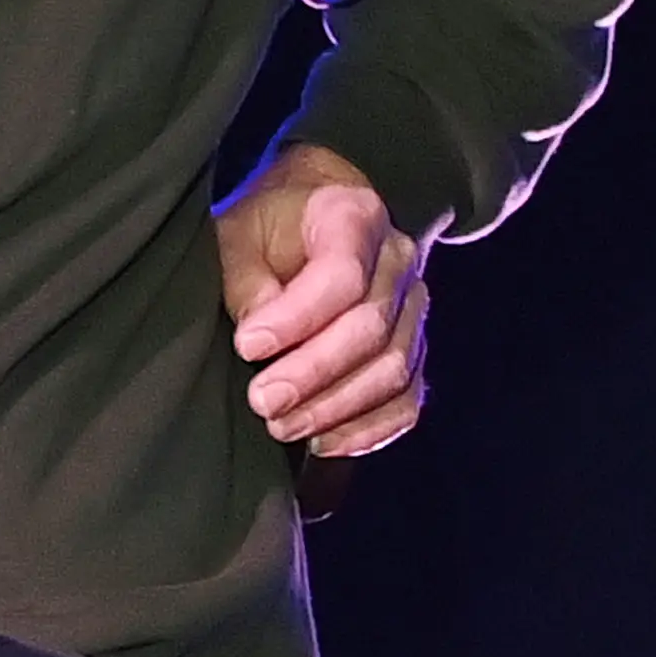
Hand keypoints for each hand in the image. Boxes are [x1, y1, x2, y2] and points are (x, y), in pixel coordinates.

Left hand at [215, 144, 431, 457]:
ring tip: (282, 424)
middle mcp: (398, 260)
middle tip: (263, 400)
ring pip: (393, 369)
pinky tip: (323, 441)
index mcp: (355, 216)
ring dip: (335, 408)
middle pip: (371, 329)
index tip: (248, 345)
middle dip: (313, 373)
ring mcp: (413, 308)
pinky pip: (406, 399)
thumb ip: (248, 283)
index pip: (342, 275)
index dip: (297, 317)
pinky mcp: (413, 348)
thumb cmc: (270, 226)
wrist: (312, 216)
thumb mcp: (242, 234)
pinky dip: (368, 429)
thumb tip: (261, 344)